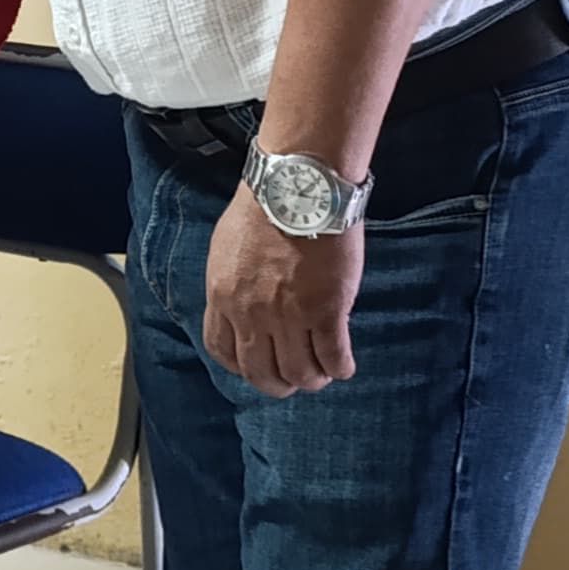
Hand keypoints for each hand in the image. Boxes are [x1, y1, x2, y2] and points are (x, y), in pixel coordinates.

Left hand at [202, 183, 362, 396]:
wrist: (298, 185)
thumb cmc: (265, 207)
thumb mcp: (228, 249)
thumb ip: (233, 283)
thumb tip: (247, 303)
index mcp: (223, 297)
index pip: (223, 351)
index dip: (242, 367)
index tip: (258, 366)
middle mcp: (252, 315)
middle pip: (261, 373)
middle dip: (280, 384)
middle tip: (295, 379)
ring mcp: (290, 316)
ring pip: (300, 372)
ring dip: (313, 379)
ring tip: (324, 373)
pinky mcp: (327, 311)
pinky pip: (333, 357)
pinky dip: (341, 368)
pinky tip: (345, 366)